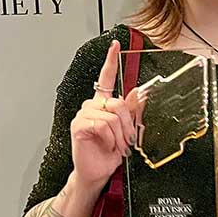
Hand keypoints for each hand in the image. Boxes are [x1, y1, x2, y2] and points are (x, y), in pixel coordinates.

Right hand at [69, 40, 139, 188]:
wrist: (98, 171)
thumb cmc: (109, 152)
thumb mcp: (126, 130)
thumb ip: (131, 111)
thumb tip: (138, 93)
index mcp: (103, 103)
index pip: (106, 78)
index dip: (111, 60)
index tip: (115, 45)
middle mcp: (92, 106)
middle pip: (118, 103)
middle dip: (128, 124)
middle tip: (127, 140)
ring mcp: (84, 114)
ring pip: (112, 115)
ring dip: (119, 134)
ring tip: (116, 145)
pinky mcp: (79, 125)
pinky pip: (103, 124)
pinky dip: (110, 138)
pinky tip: (106, 144)